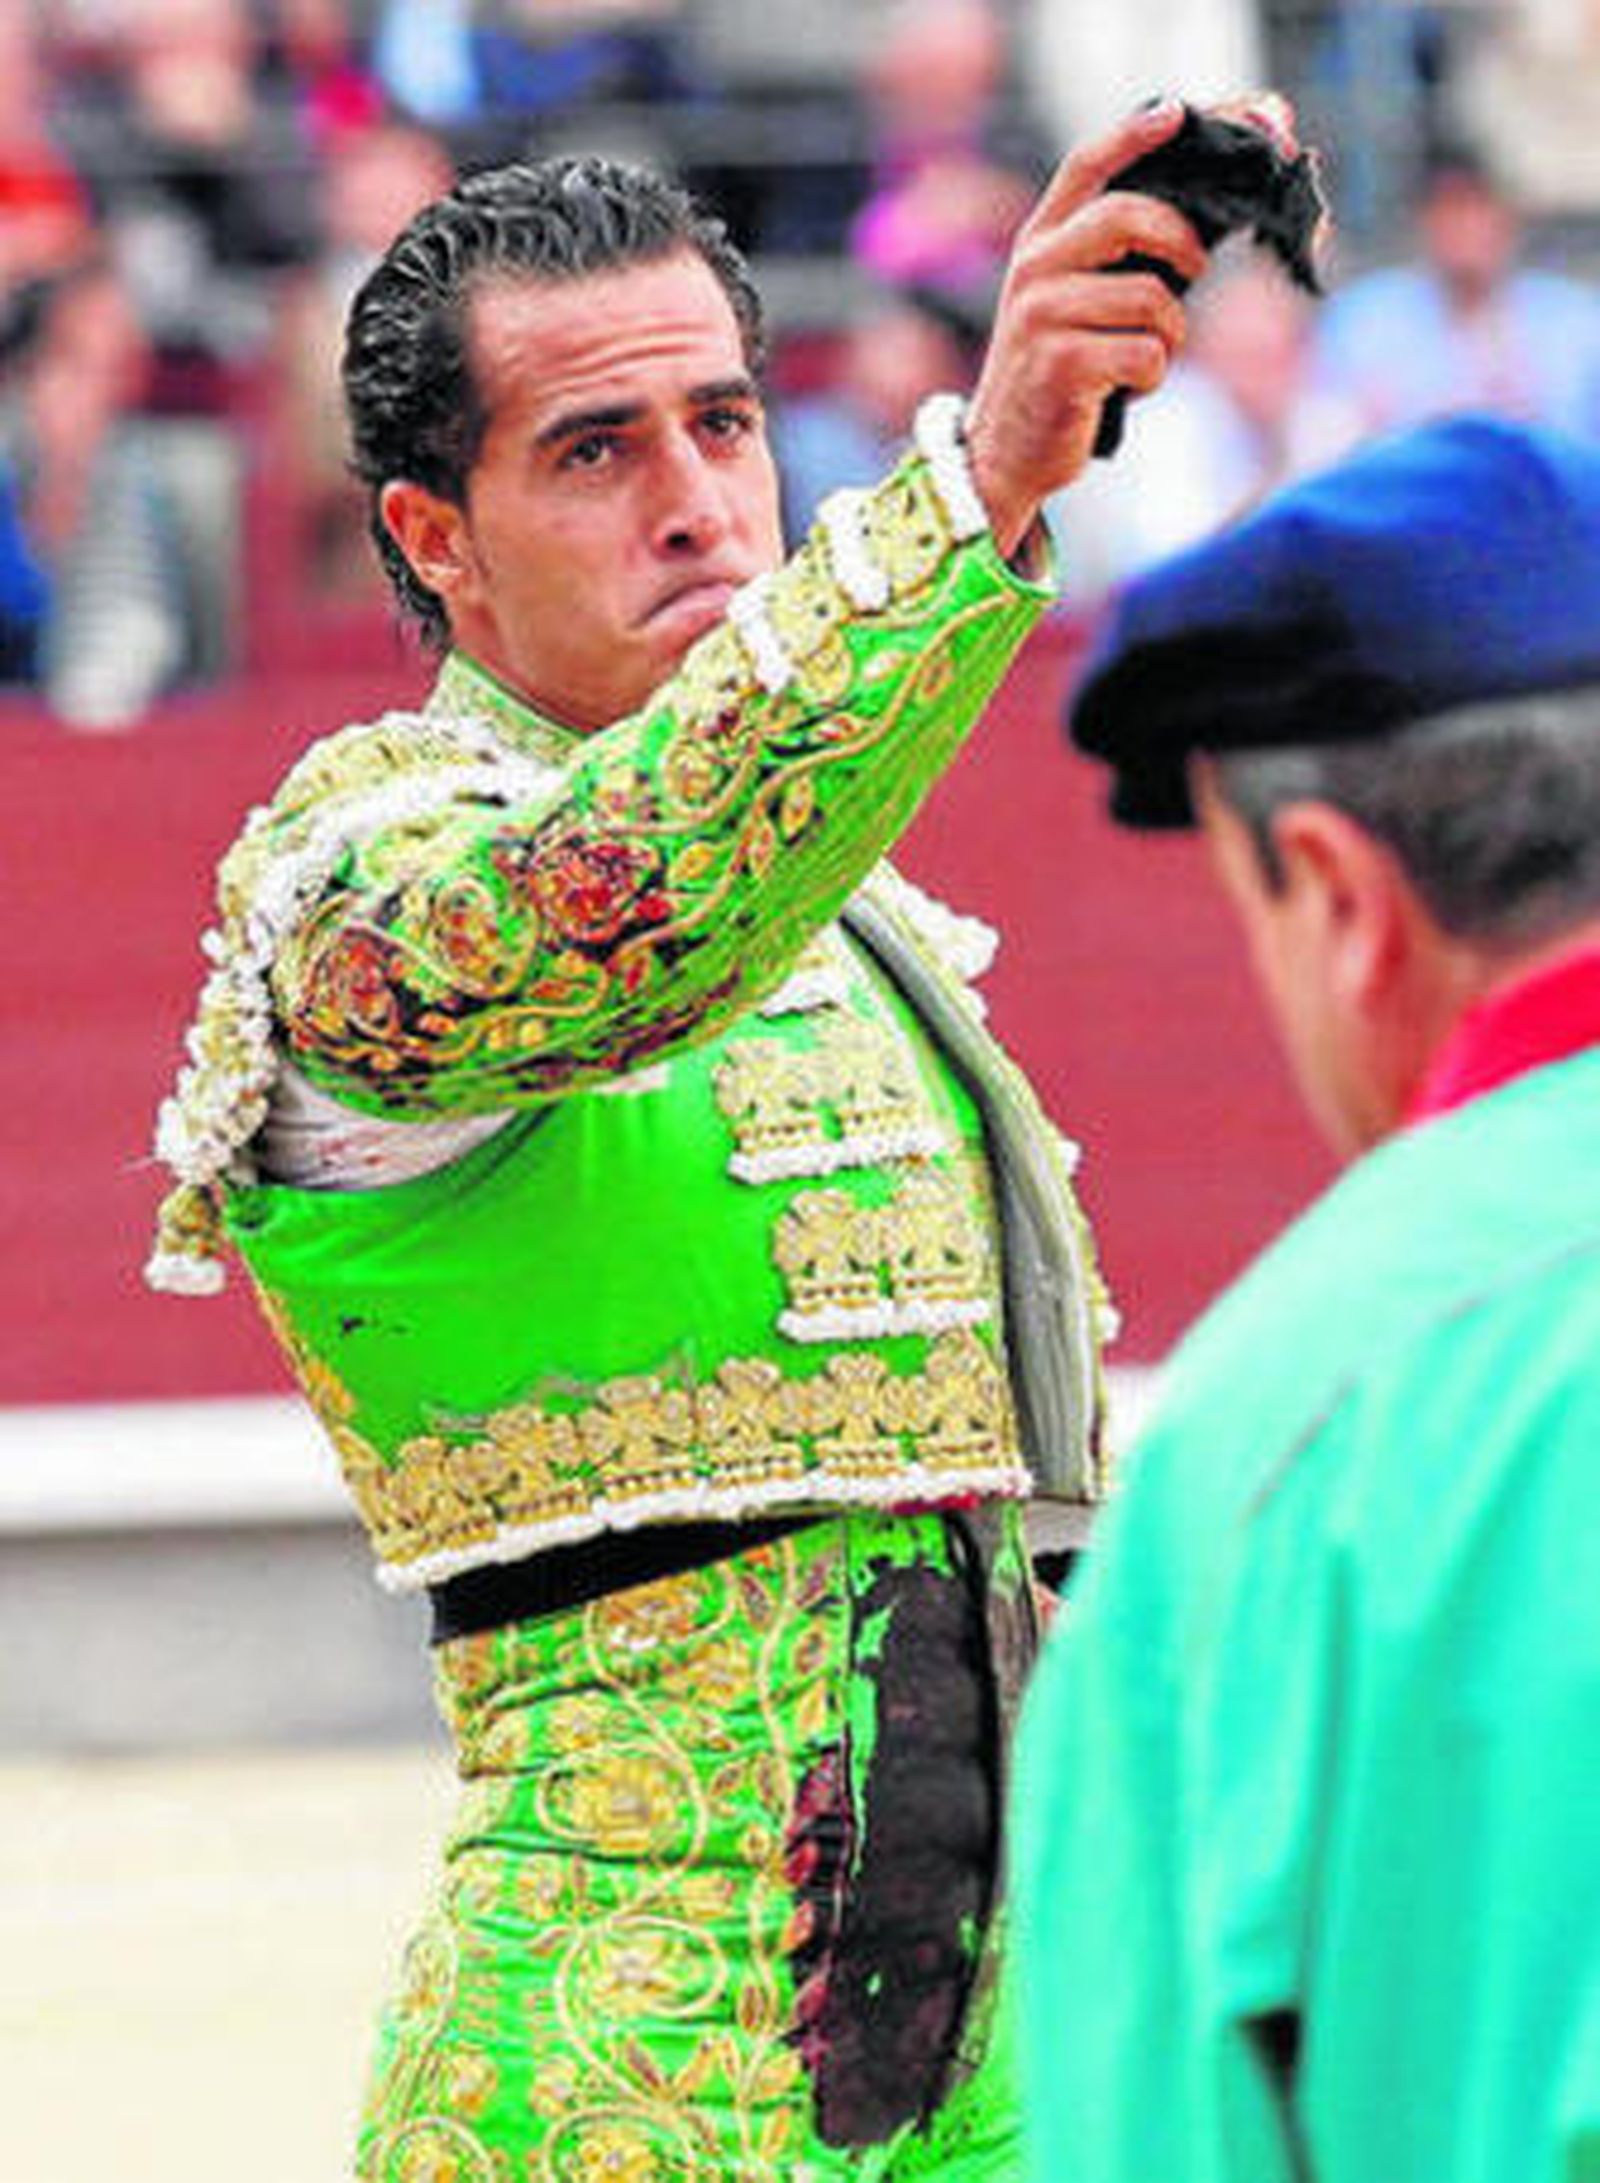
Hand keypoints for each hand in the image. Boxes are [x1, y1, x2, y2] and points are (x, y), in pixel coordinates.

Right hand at [965, 100, 1210, 556]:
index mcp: (1037, 245)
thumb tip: (1189, 232)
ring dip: (1170, 334)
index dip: (1133, 135)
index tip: (1177, 113)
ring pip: (1150, 297)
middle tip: (1194, 272)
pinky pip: (1145, 354)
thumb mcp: (1067, 304)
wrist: (1003, 454)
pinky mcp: (1061, 365)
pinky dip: (1153, 376)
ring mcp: (1043, 317)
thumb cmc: (1053, 375)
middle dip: (1180, 242)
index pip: (1084, 168)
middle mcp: (1034, 271)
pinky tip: (1126, 389)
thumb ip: (1108, 261)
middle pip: (1127, 217)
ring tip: (1148, 357)